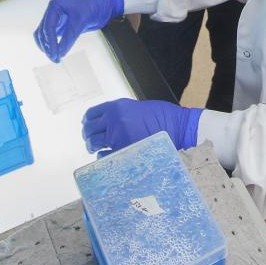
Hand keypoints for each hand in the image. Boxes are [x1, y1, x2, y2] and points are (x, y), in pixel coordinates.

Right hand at [33, 0, 123, 61]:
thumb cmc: (93, 5)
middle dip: (47, 46)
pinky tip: (57, 53)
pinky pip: (53, 37)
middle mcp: (53, 12)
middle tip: (55, 59)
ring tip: (56, 58)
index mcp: (55, 6)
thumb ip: (70, 37)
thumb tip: (60, 53)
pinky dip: (53, 45)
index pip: (48, 27)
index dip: (50, 43)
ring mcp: (56, 19)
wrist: (104, 2)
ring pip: (45, 35)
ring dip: (48, 47)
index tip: (55, 55)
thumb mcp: (81, 21)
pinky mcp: (62, 26)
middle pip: (43, 32)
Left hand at [82, 98, 201, 154]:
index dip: (87, 121)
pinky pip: (104, 156)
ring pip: (94, 142)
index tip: (87, 125)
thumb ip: (120, 114)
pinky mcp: (124, 151)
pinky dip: (101, 157)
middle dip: (88, 135)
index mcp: (117, 107)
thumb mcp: (137, 108)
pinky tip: (105, 157)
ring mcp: (117, 137)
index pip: (91, 114)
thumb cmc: (162, 117)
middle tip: (90, 140)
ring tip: (95, 148)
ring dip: (92, 146)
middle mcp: (114, 120)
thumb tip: (106, 123)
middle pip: (89, 129)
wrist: (178, 127)